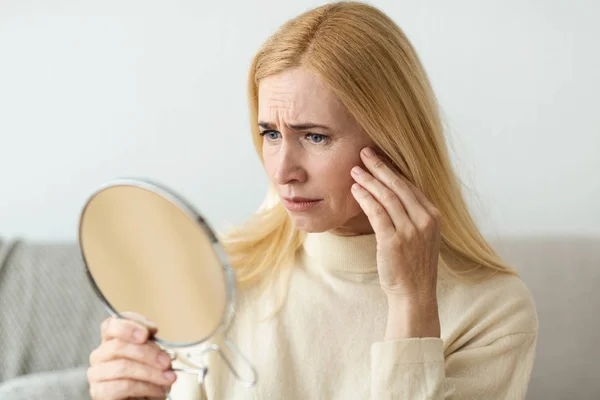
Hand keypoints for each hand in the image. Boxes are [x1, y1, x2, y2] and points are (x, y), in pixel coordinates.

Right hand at [87, 311, 176, 398]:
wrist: (145, 399)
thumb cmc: (148, 377)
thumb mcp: (153, 355)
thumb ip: (150, 343)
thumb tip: (152, 333)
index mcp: (111, 340)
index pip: (112, 325)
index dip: (131, 325)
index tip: (153, 330)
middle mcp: (100, 355)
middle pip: (118, 345)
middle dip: (148, 353)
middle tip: (166, 361)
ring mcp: (97, 374)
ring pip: (122, 367)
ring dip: (151, 373)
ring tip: (168, 378)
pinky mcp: (99, 392)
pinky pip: (123, 386)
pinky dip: (145, 387)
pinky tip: (158, 390)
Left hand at [350, 146, 440, 311]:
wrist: (415, 294)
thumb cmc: (414, 265)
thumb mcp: (422, 236)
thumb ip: (412, 214)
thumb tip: (391, 193)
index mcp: (433, 216)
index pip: (410, 186)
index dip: (392, 170)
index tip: (378, 158)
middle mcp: (425, 220)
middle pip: (398, 185)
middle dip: (379, 167)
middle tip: (364, 152)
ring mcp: (410, 230)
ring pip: (386, 196)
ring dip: (368, 180)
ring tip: (355, 169)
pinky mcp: (393, 241)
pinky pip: (376, 213)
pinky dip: (365, 198)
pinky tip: (355, 189)